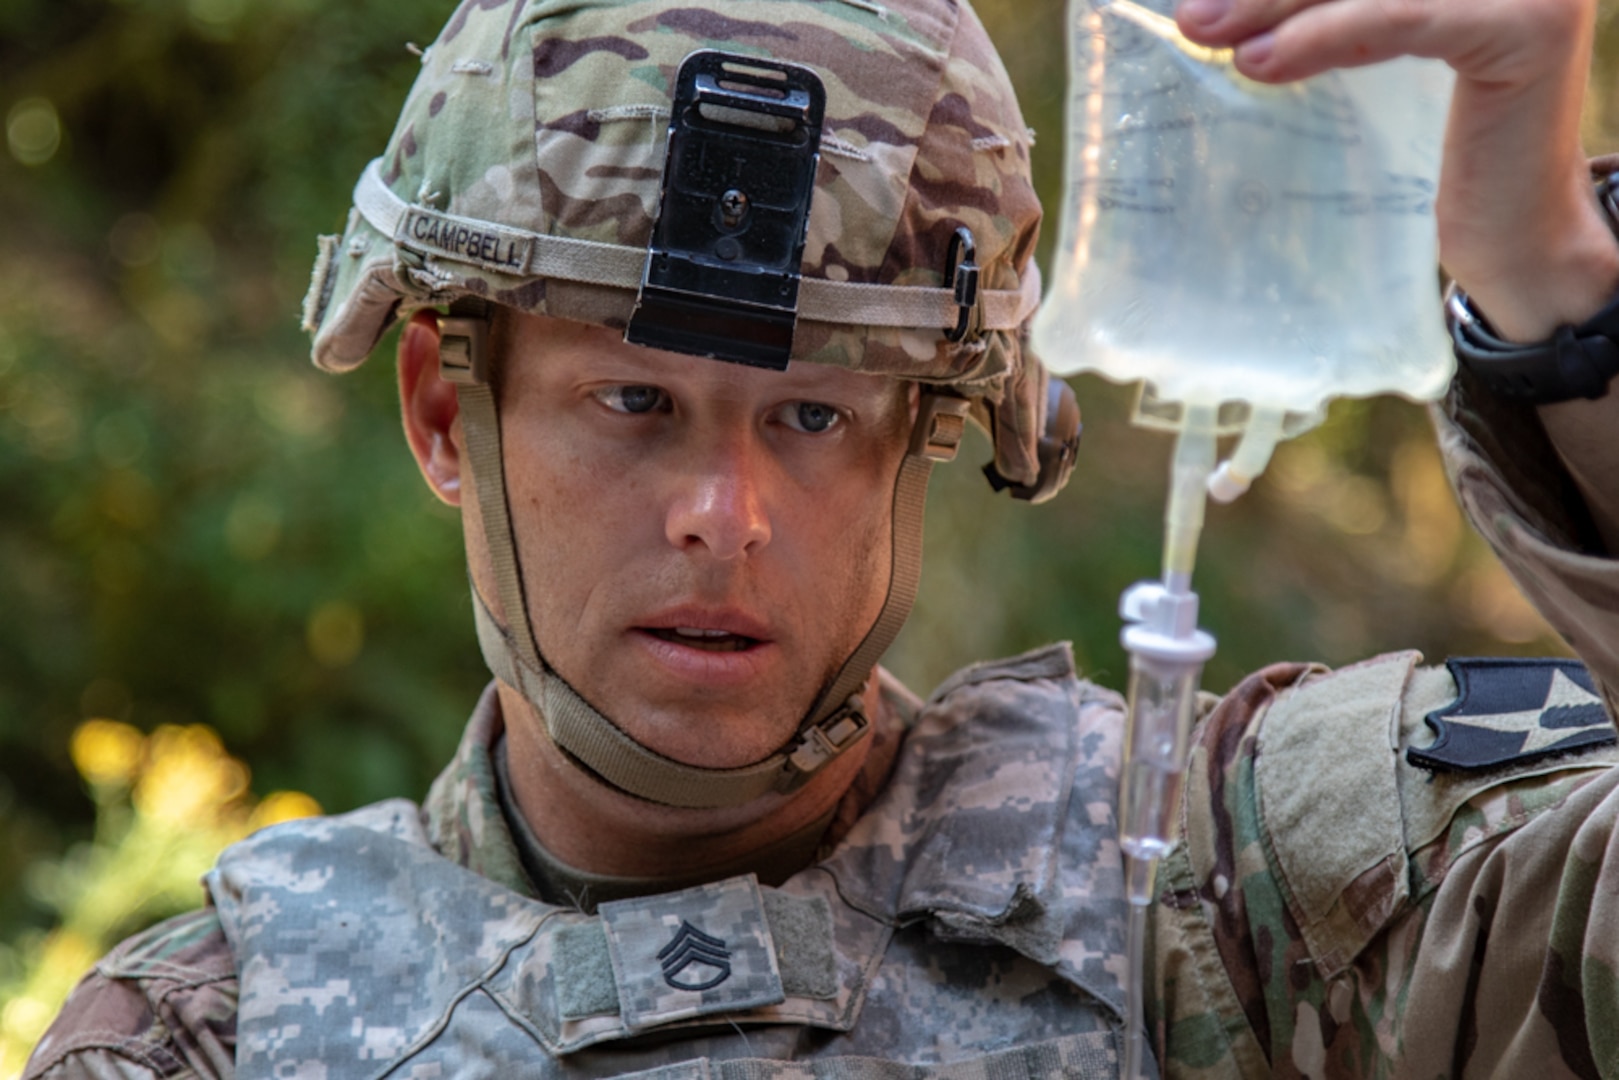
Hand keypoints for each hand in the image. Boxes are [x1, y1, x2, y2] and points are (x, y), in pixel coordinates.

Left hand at [1175, 0, 1618, 341]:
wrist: (1517, 231)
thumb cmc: (1438, 143)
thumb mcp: (1377, 45)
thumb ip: (1329, 9)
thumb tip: (1217, 3)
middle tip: (1194, 17)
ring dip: (1278, 3)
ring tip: (1210, 36)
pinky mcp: (1533, 24)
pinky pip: (1403, 13)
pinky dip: (1325, 34)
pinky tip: (1263, 61)